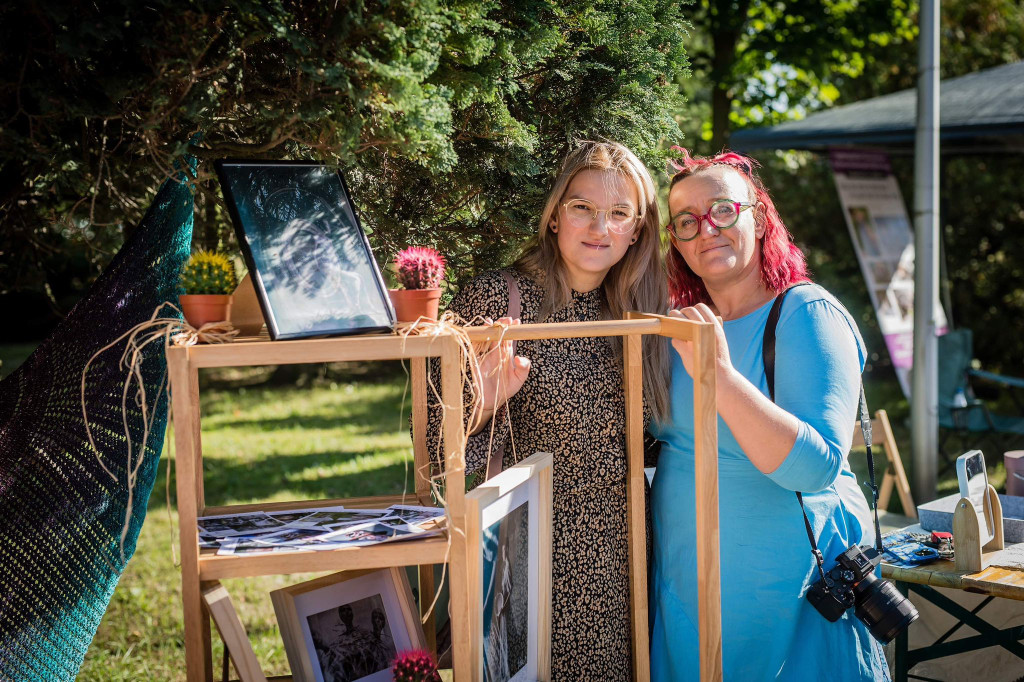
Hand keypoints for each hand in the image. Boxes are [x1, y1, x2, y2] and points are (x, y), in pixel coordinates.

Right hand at [470, 317, 530, 432]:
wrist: (490, 402)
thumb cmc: (505, 389)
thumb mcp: (519, 380)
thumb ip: (524, 368)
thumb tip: (520, 357)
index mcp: (506, 354)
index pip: (510, 338)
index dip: (513, 328)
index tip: (517, 321)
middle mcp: (495, 351)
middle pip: (498, 334)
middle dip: (501, 325)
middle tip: (506, 319)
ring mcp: (484, 355)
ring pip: (486, 337)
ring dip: (488, 329)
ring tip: (492, 322)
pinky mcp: (475, 360)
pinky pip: (473, 346)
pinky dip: (475, 338)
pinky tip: (479, 332)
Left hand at [667, 303, 732, 381]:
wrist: (719, 377)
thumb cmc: (718, 358)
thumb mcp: (721, 339)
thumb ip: (716, 327)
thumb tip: (713, 316)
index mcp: (715, 325)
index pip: (700, 307)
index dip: (691, 309)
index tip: (687, 315)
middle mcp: (705, 329)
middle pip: (687, 311)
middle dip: (679, 313)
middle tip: (675, 319)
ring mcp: (695, 338)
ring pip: (678, 322)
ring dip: (673, 324)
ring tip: (673, 328)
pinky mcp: (685, 350)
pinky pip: (674, 339)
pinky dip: (675, 341)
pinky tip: (679, 345)